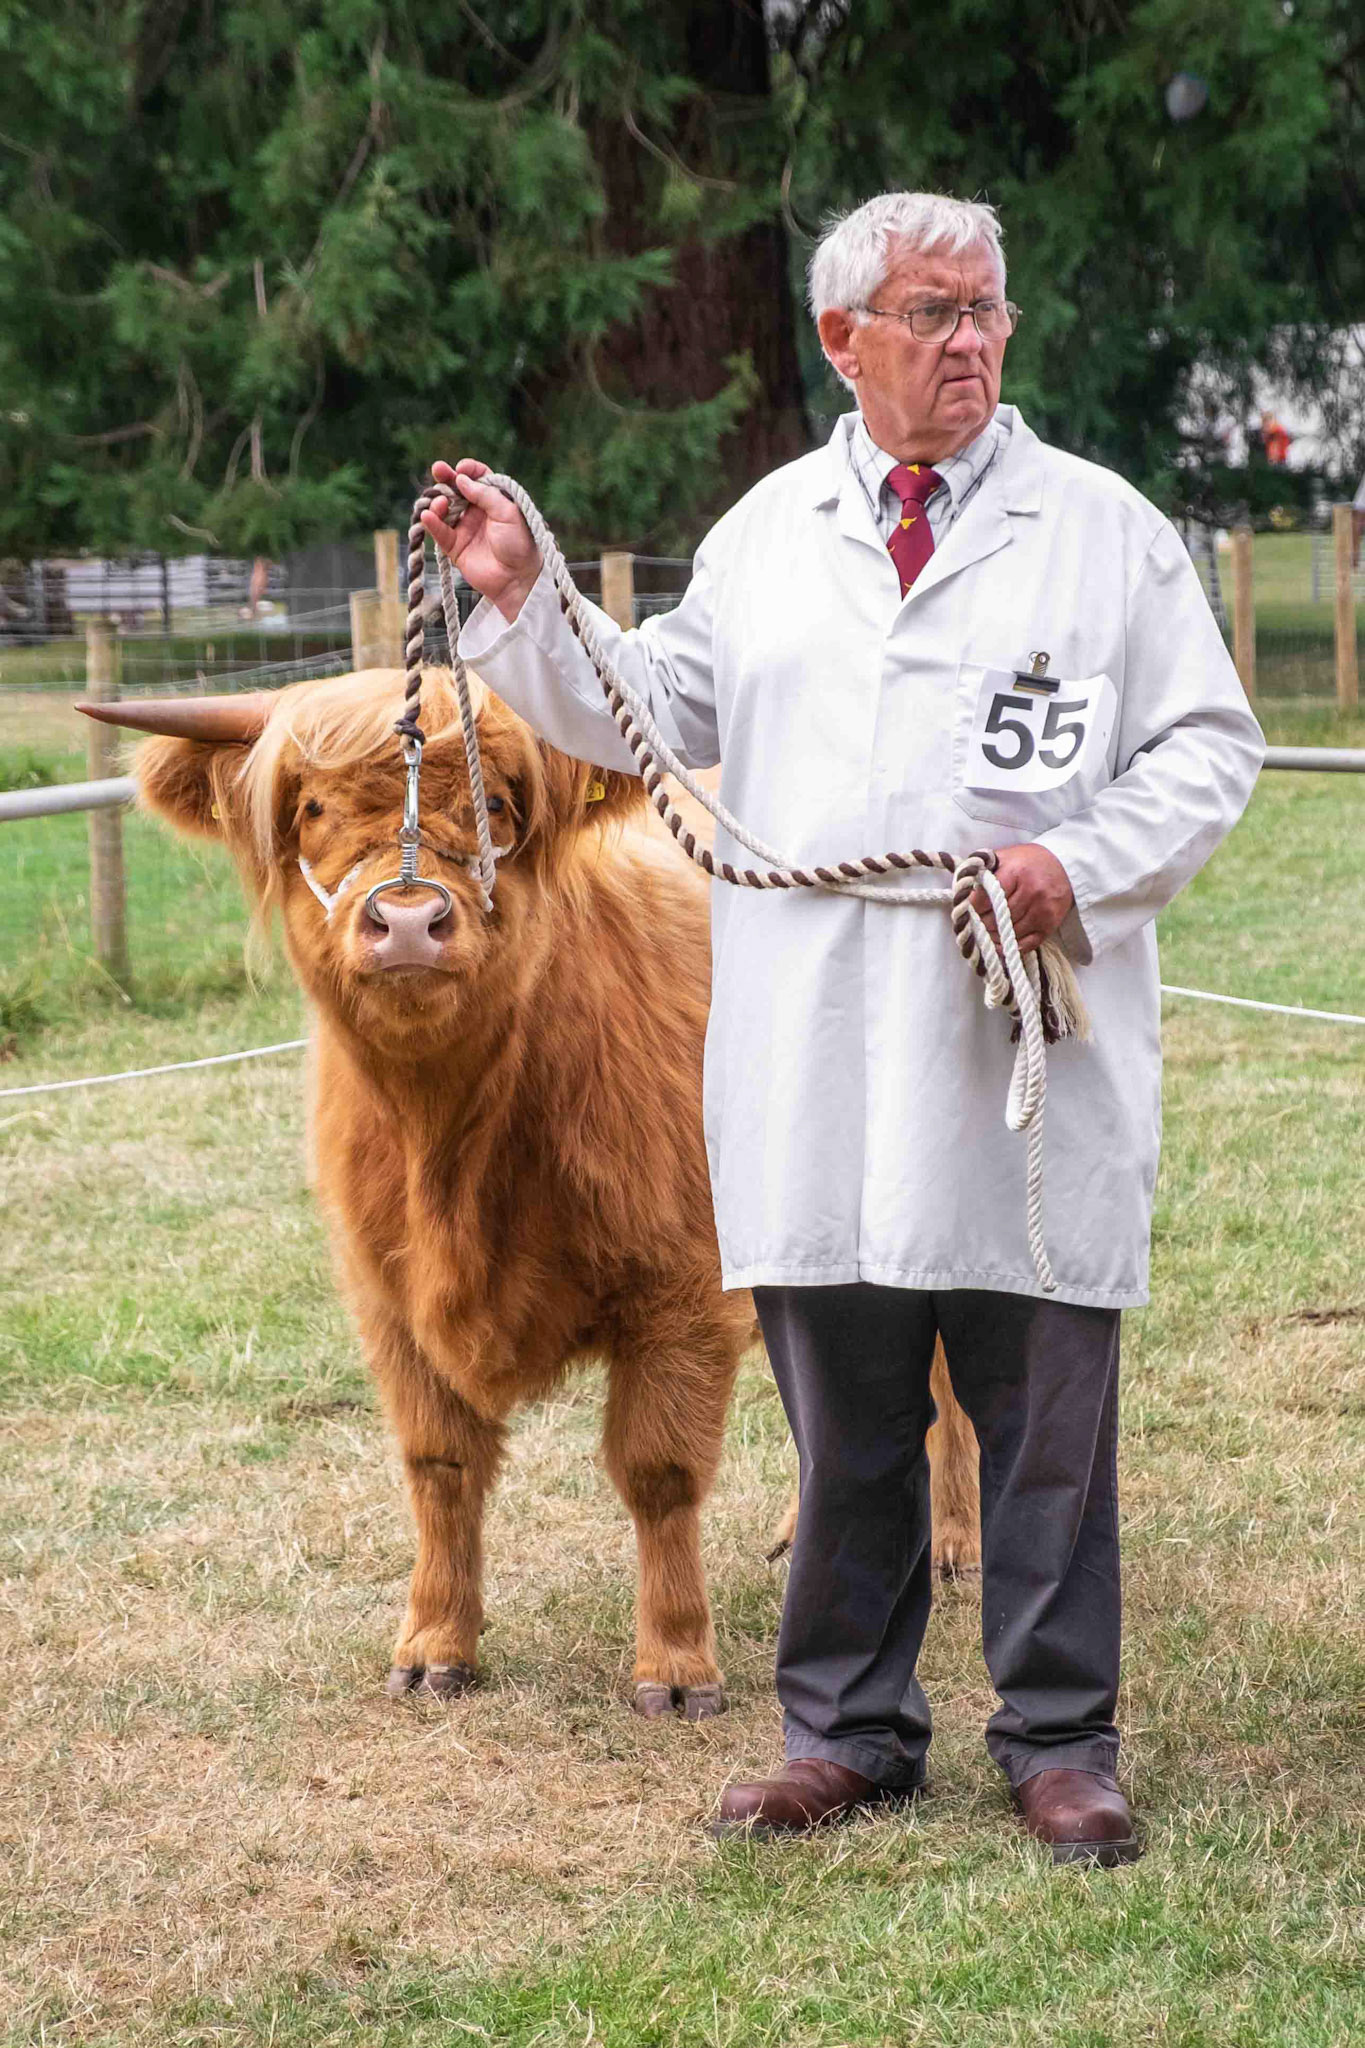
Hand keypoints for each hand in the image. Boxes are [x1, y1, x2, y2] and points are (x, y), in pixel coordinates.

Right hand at [420, 459, 541, 622]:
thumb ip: (485, 495)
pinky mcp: (454, 547)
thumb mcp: (508, 513)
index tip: (462, 468)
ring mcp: (464, 528)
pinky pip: (439, 531)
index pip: (478, 477)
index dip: (469, 470)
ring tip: (441, 503)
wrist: (517, 578)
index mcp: (494, 500)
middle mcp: (477, 511)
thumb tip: (461, 479)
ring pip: (444, 508)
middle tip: (438, 469)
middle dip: (446, 478)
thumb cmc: (519, 544)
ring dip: (439, 501)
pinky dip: (432, 522)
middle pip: (457, 489)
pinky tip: (428, 515)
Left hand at [970, 844, 1073, 957]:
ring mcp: (1042, 910)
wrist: (1065, 867)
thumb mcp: (1007, 856)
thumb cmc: (1030, 862)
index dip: (973, 907)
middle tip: (974, 925)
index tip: (966, 911)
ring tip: (985, 934)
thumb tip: (964, 886)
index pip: (986, 897)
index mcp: (1016, 872)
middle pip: (997, 918)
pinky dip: (1010, 947)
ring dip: (994, 937)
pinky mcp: (1050, 924)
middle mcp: (1031, 892)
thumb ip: (985, 868)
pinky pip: (1026, 944)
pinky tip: (1000, 944)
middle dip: (982, 924)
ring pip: (1009, 933)